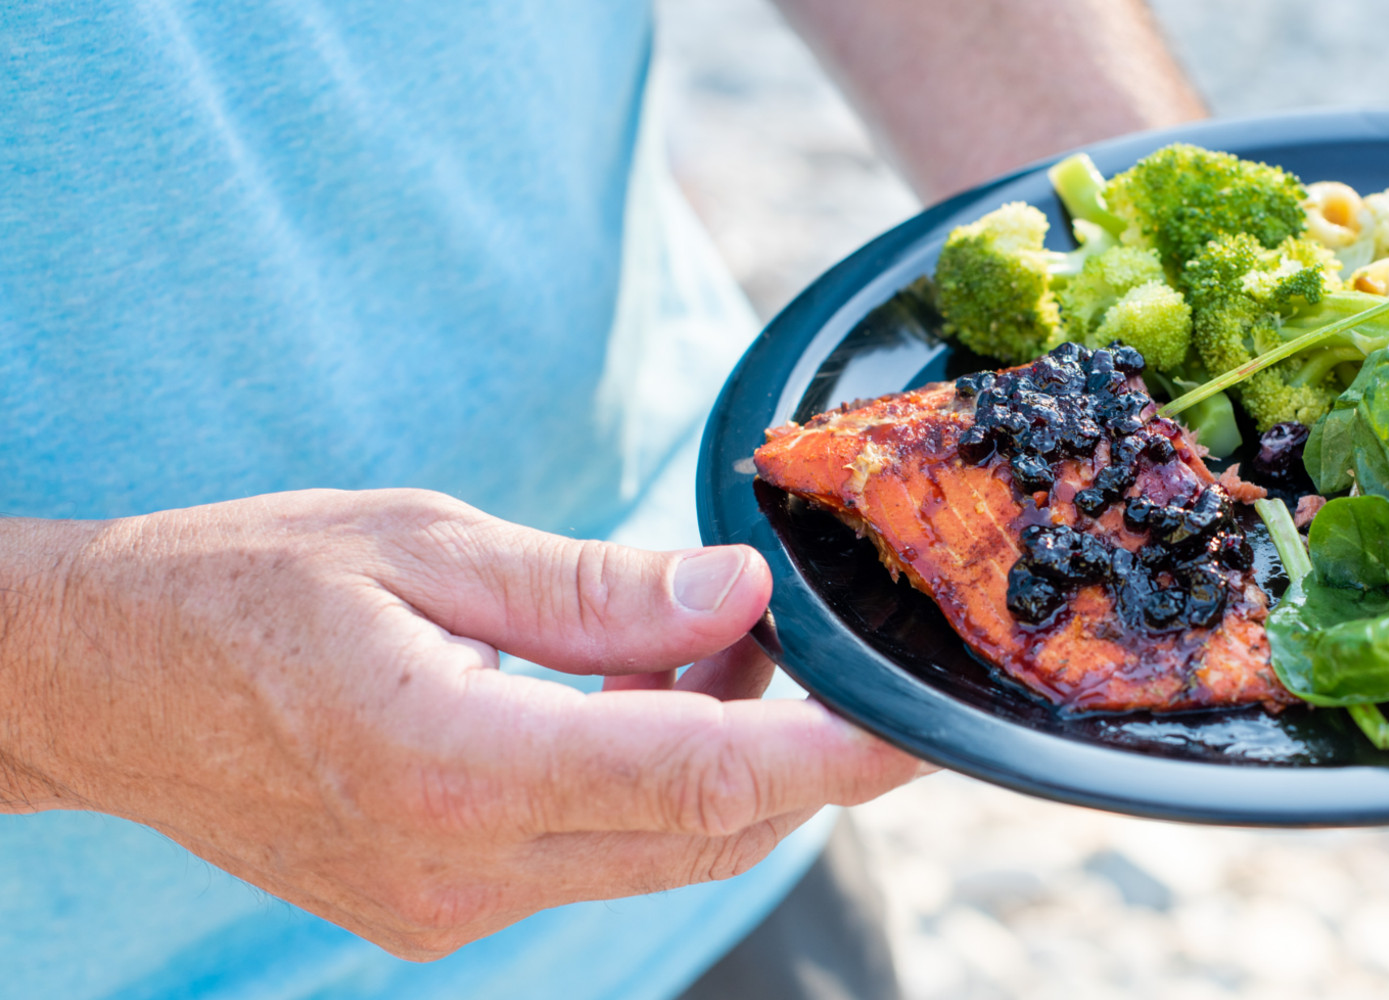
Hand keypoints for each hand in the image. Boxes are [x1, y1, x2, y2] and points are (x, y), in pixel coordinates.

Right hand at [0, 489, 923, 959]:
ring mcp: (450, 907)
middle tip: (791, 638)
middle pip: (705, 834)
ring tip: (686, 647)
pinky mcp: (441, 910)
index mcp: (452, 764)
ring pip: (661, 853)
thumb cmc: (243, 588)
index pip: (699, 780)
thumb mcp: (421, 544)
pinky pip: (597, 859)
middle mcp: (461, 868)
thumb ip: (595, 589)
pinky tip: (621, 701)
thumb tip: (740, 598)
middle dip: (789, 749)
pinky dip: (646, 785)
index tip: (916, 729)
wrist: (101, 687)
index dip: (831, 758)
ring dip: (716, 762)